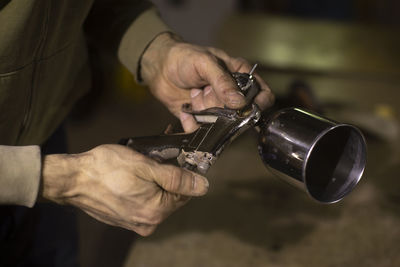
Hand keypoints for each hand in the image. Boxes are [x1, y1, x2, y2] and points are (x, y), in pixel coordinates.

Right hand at [41, 144, 208, 235]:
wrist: (73, 179)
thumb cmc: (106, 168)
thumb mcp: (147, 166)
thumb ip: (177, 178)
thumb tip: (202, 186)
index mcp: (157, 211)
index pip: (186, 193)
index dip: (183, 173)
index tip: (173, 159)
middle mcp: (148, 223)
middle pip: (172, 197)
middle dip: (167, 177)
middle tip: (153, 160)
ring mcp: (134, 223)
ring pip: (157, 199)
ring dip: (154, 182)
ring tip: (140, 167)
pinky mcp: (124, 220)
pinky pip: (143, 203)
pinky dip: (142, 190)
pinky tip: (131, 178)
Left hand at [140, 32, 274, 131]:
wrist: (159, 68)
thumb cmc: (184, 57)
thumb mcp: (205, 63)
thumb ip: (223, 82)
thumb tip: (240, 102)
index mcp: (240, 76)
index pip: (262, 93)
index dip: (260, 103)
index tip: (250, 109)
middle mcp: (231, 95)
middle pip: (240, 114)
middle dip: (223, 110)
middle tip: (206, 93)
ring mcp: (217, 109)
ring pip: (221, 126)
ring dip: (205, 115)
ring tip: (194, 96)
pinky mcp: (202, 120)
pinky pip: (202, 131)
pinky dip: (192, 124)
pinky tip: (185, 109)